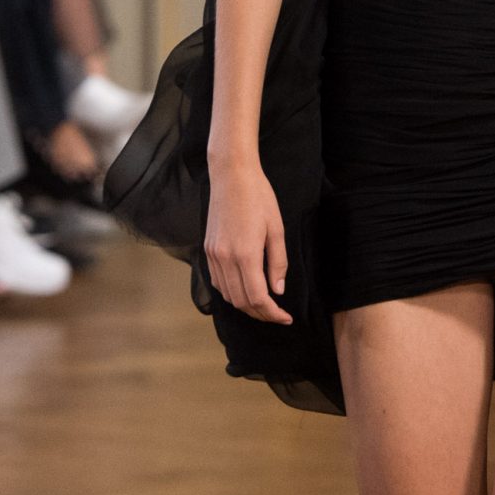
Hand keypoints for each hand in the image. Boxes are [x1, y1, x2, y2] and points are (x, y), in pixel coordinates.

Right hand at [204, 162, 291, 322]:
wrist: (231, 176)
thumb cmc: (259, 198)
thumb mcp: (277, 229)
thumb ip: (277, 263)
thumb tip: (278, 290)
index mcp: (245, 254)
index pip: (258, 298)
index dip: (272, 313)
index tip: (286, 318)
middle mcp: (225, 258)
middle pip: (241, 301)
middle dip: (261, 314)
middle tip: (277, 315)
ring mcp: (213, 255)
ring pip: (227, 295)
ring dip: (245, 305)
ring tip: (264, 305)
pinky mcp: (208, 250)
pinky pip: (217, 282)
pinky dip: (231, 293)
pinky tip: (245, 290)